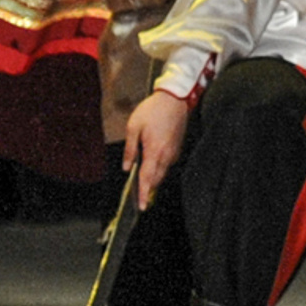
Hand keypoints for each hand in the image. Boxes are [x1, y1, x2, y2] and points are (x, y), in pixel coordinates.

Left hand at [123, 89, 191, 209]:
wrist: (174, 98)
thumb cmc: (153, 111)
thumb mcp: (133, 128)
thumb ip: (130, 150)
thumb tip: (127, 167)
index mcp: (154, 151)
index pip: (148, 178)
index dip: (144, 194)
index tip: (142, 206)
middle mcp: (167, 154)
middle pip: (157, 178)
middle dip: (148, 188)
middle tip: (138, 196)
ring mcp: (174, 151)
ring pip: (163, 172)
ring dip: (153, 178)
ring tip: (143, 181)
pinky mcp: (178, 147)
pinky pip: (168, 163)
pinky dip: (159, 168)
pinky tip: (152, 164)